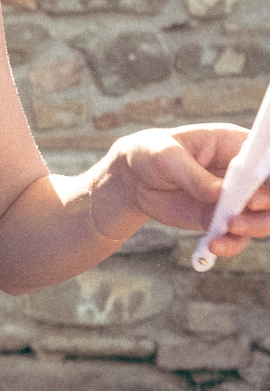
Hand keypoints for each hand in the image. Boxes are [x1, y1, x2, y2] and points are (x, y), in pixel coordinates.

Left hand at [113, 125, 269, 257]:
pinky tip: (213, 245)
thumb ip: (193, 174)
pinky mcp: (221, 218)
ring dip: (252, 228)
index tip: (259, 190)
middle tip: (243, 212)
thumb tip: (219, 193)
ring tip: (226, 230)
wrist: (134, 178)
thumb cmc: (151, 153)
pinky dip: (231, 244)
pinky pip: (238, 236)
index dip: (269, 175)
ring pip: (262, 218)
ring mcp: (234, 197)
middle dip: (267, 207)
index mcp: (234, 144)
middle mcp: (242, 172)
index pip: (266, 158)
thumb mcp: (166, 156)